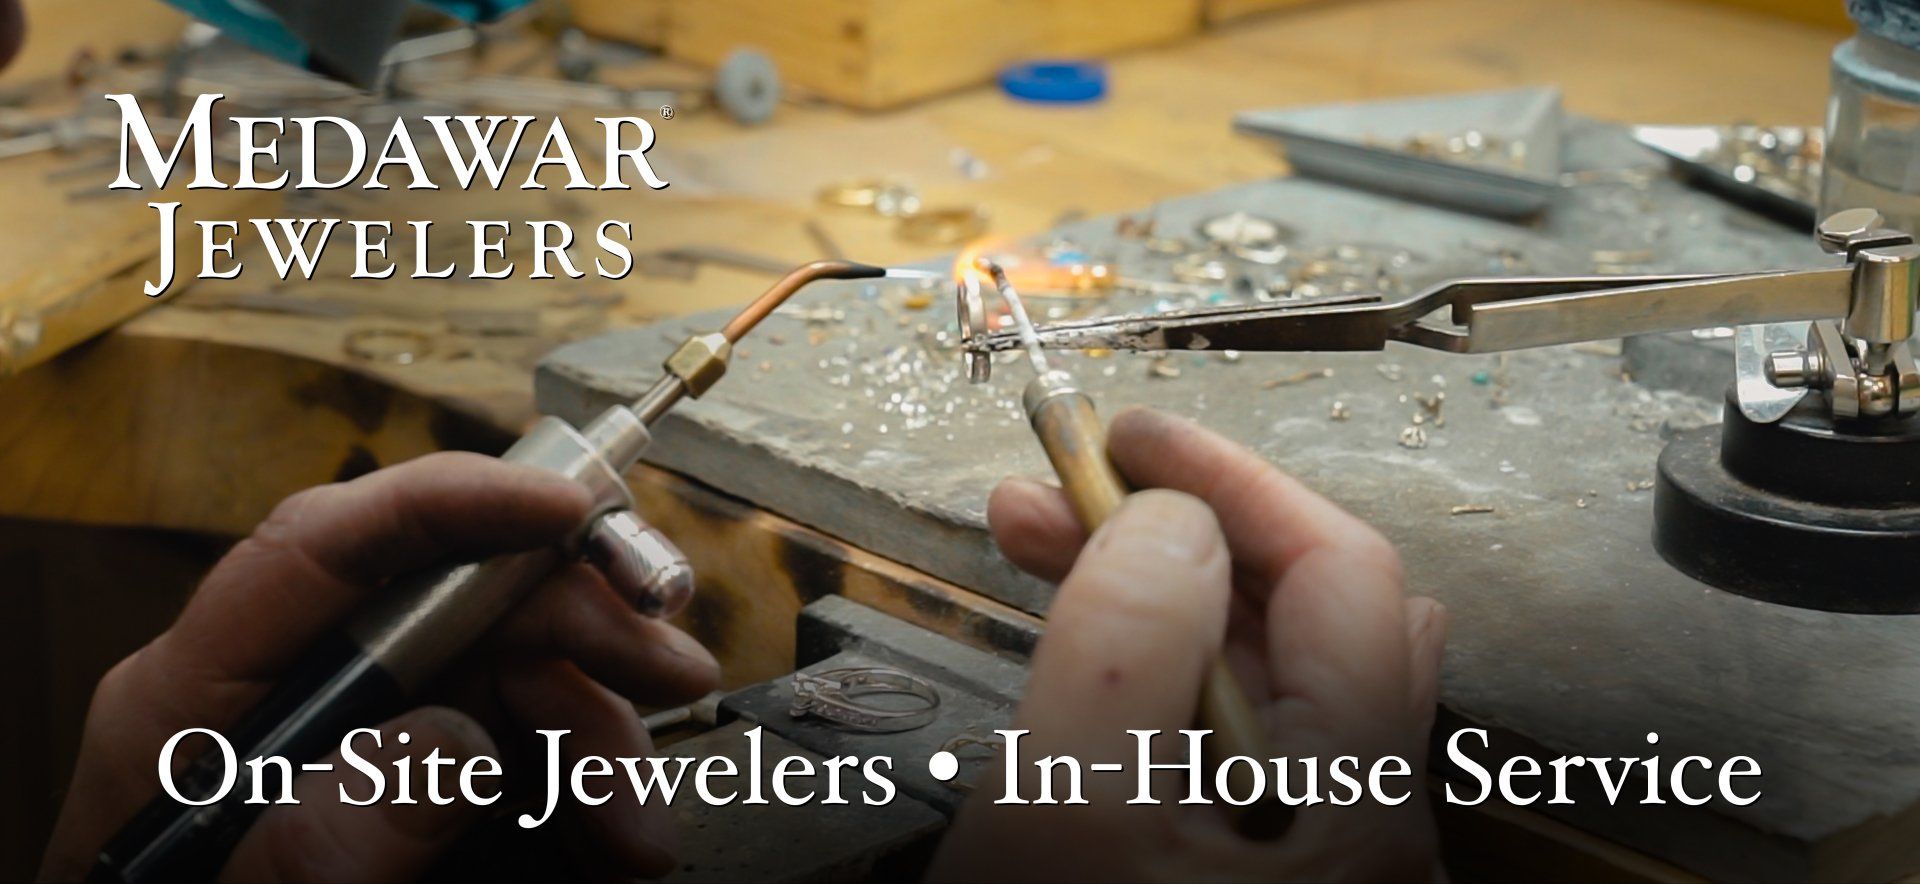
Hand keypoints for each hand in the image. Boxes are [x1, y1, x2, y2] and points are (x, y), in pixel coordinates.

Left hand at [40, 452, 719, 881]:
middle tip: (676, 673)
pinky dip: (592, 787)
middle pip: (456, 599)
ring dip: (603, 737)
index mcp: (198, 703)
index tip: (569, 508)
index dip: (453, 503)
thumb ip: (318, 844)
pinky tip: (617, 840)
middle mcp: (295, 694)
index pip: (322, 547)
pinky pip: (532, 749)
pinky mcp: (425, 789)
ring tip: (636, 838)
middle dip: (582, 624)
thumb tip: (448, 743)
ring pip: (518, 673)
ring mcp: (367, 739)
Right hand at [932, 407, 1446, 881]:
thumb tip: (1171, 519)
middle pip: (1304, 613)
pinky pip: (1230, 732)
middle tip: (1067, 491)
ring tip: (1046, 551)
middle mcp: (1363, 822)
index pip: (1339, 570)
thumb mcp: (1067, 809)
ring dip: (1158, 591)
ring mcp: (1314, 845)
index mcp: (1351, 799)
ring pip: (1262, 673)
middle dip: (1176, 527)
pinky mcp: (1260, 867)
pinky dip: (1158, 667)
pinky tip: (1085, 655)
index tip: (1129, 439)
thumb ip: (1125, 649)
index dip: (1227, 480)